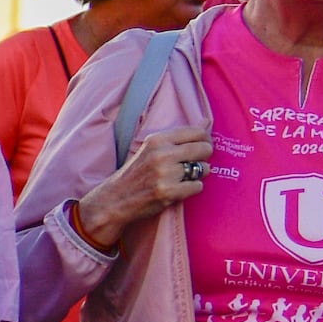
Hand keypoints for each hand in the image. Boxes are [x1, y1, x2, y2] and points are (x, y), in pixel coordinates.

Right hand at [71, 124, 209, 251]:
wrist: (114, 199)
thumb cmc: (135, 173)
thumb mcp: (151, 149)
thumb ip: (179, 137)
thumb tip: (208, 121)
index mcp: (157, 140)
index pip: (197, 132)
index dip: (204, 140)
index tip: (199, 148)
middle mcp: (162, 154)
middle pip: (205, 149)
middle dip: (204, 157)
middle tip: (193, 164)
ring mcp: (165, 174)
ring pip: (204, 169)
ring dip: (198, 174)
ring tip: (181, 178)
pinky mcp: (169, 192)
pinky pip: (198, 186)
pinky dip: (191, 189)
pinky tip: (178, 189)